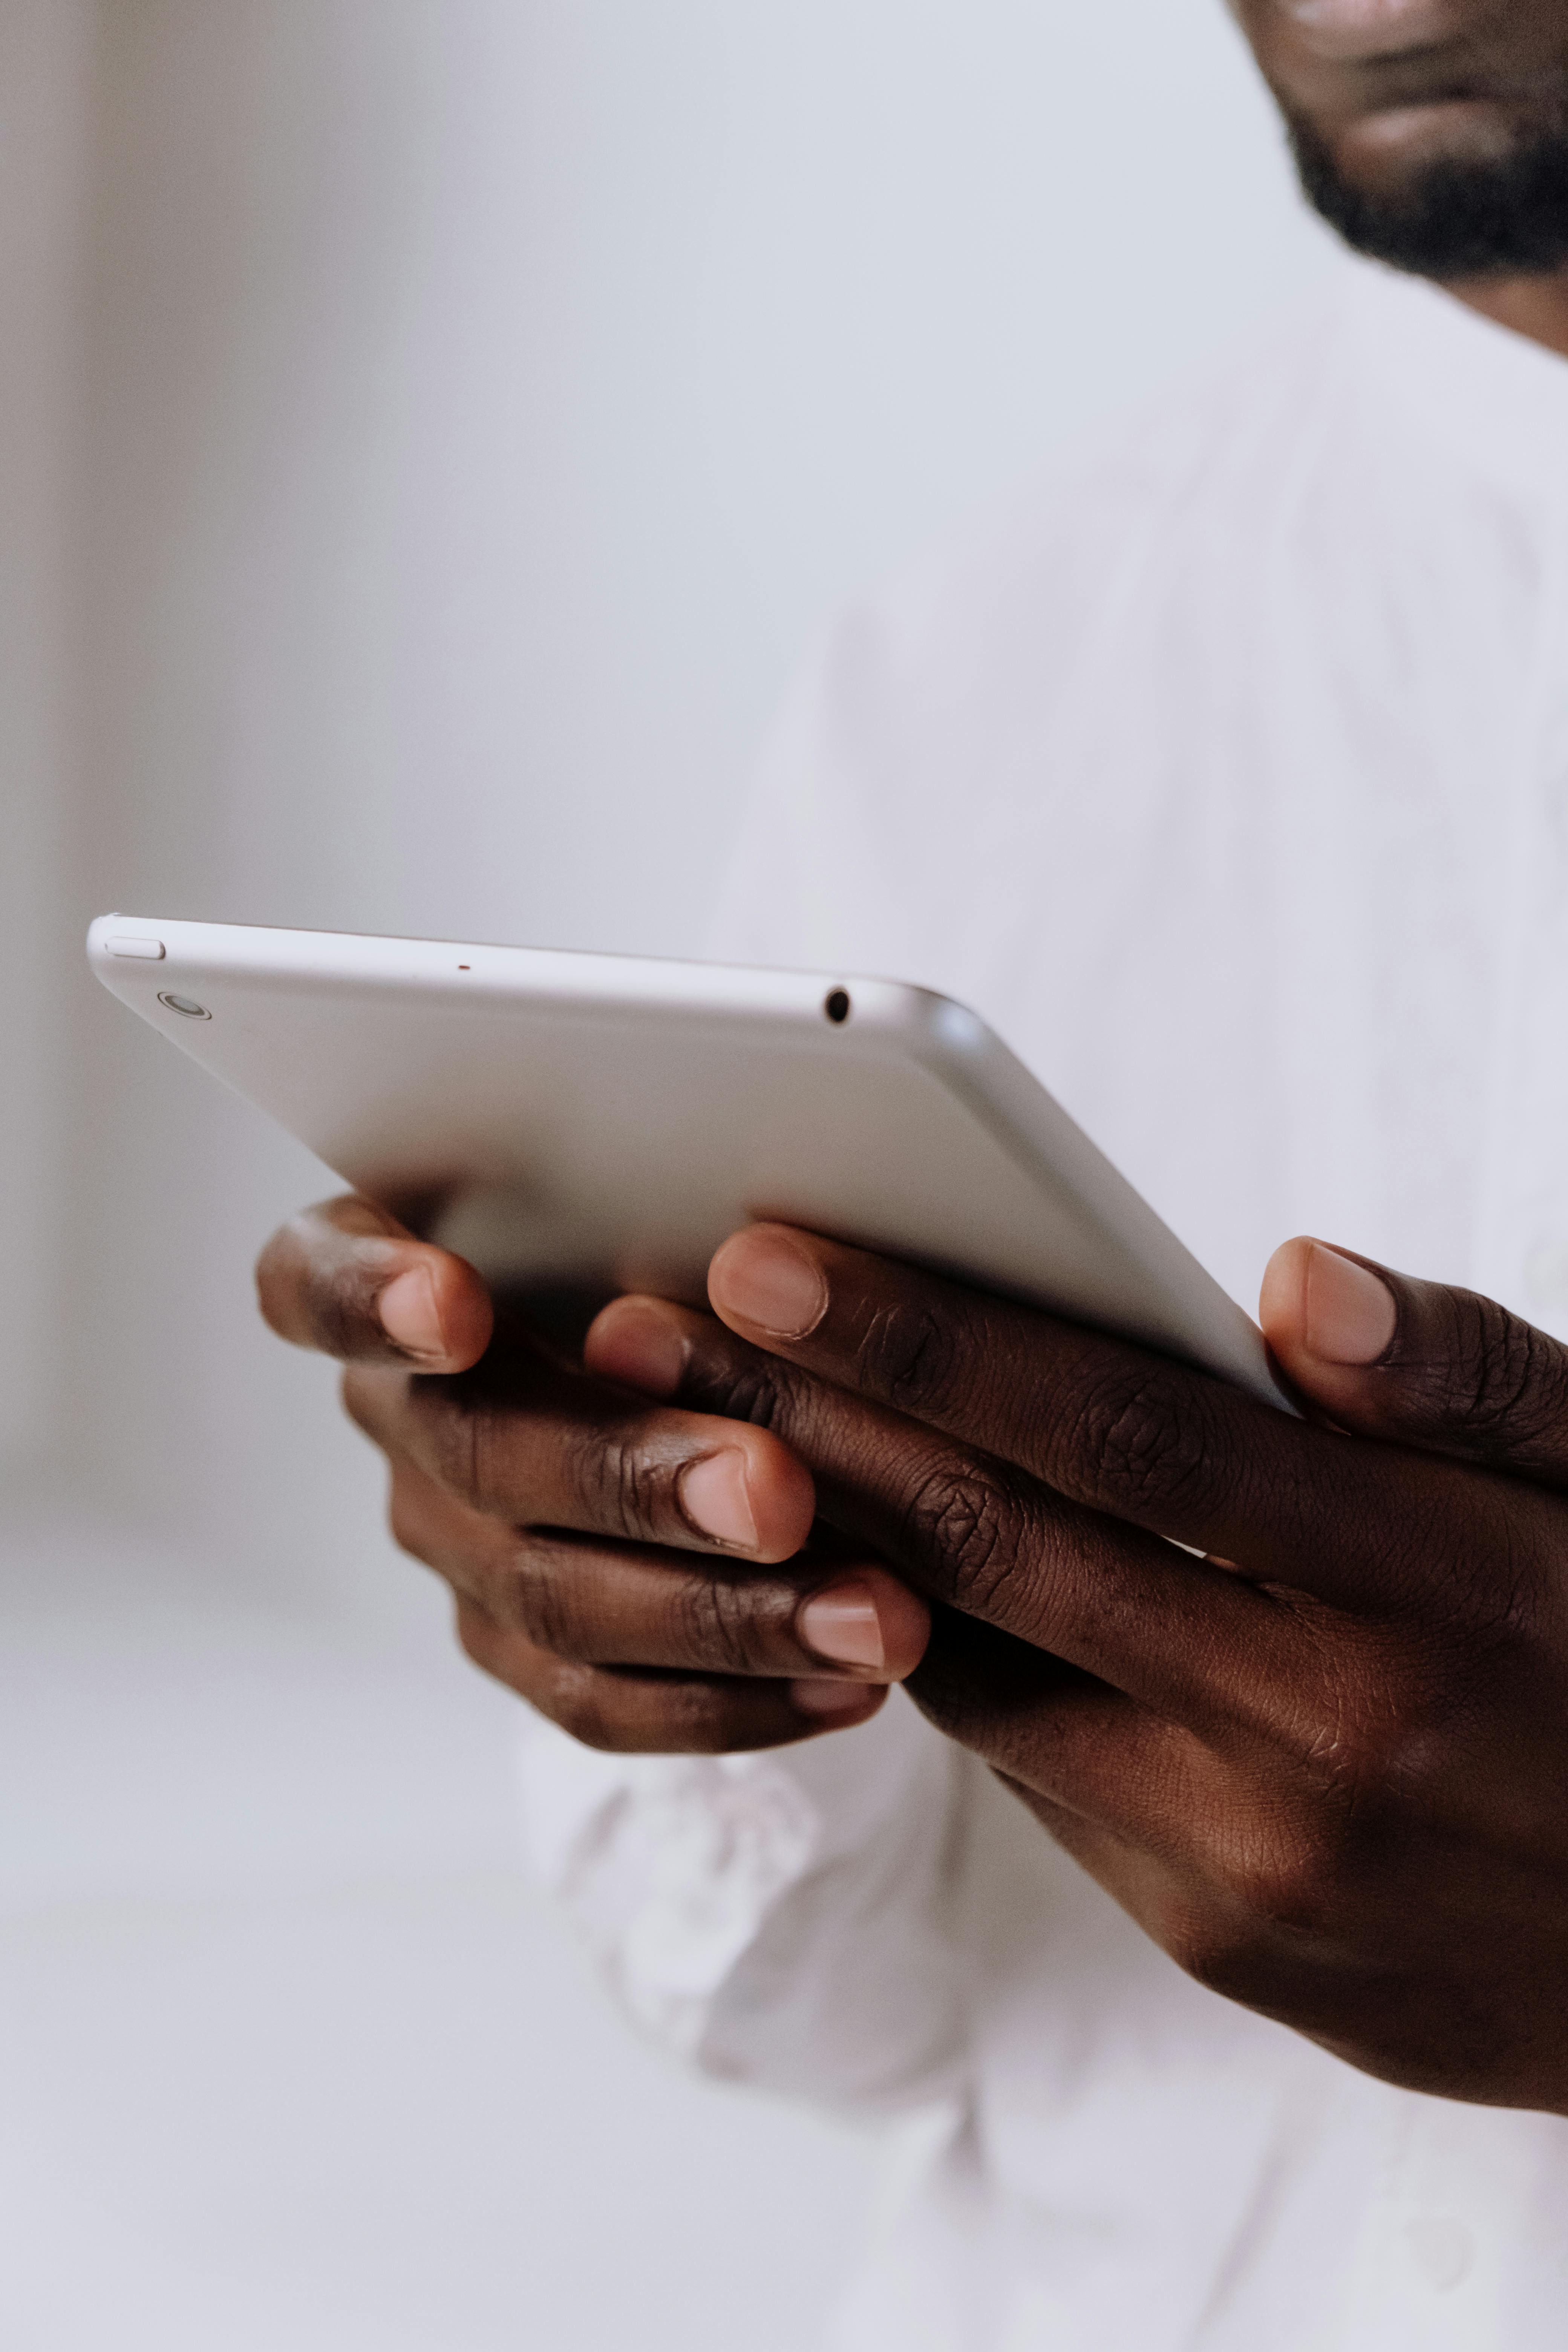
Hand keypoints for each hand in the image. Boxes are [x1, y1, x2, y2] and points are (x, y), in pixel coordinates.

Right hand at [254, 1198, 928, 1751]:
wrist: (705, 1353)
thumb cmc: (682, 1233)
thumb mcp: (668, 1199)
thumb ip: (672, 1207)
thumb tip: (774, 1253)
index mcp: (387, 1272)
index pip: (319, 1280)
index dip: (374, 1299)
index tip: (455, 1302)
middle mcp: (402, 1412)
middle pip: (480, 1456)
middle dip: (636, 1480)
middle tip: (777, 1493)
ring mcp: (451, 1542)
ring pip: (553, 1603)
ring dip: (725, 1616)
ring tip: (872, 1617)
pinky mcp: (517, 1647)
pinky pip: (605, 1703)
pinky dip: (739, 1701)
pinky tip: (854, 1686)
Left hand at [583, 1224, 1567, 2112]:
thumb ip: (1456, 1372)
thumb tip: (1290, 1280)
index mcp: (1420, 1581)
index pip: (1121, 1433)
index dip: (928, 1337)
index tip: (766, 1256)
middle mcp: (1321, 1731)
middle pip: (1002, 1550)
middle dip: (801, 1426)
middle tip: (649, 1332)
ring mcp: (1257, 1857)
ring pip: (982, 1674)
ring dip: (833, 1549)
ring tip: (715, 1438)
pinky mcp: (1219, 1939)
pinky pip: (1040, 1775)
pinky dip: (943, 1666)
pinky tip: (867, 1574)